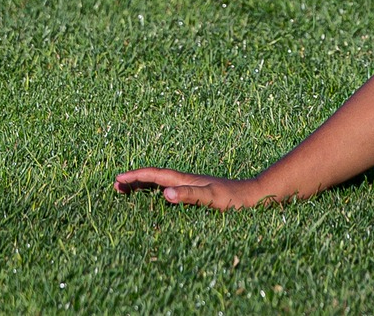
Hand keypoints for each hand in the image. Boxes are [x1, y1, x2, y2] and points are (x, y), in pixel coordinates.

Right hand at [114, 167, 270, 209]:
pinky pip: (172, 189)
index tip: (118, 179)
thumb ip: (189, 195)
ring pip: (163, 182)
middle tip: (116, 186)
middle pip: (156, 176)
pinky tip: (160, 199)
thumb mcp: (211, 198)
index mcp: (187, 179)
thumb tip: (165, 193)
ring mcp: (194, 185)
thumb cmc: (235, 199)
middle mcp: (188, 180)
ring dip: (145, 185)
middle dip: (136, 180)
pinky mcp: (200, 193)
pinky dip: (158, 192)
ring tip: (129, 191)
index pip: (156, 175)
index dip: (136, 176)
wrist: (256, 196)